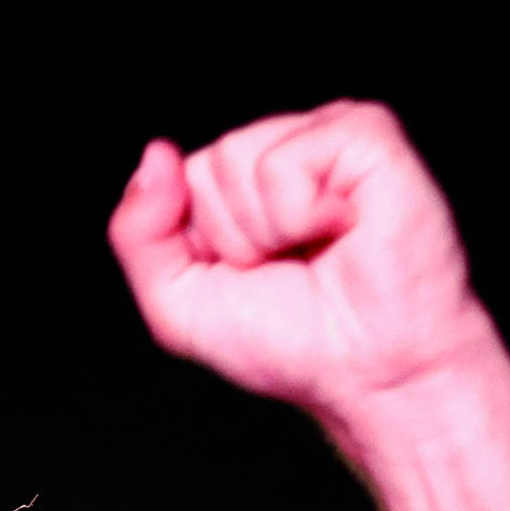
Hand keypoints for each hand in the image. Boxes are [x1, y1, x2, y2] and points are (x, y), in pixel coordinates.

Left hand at [108, 102, 500, 420]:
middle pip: (206, 168)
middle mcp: (286, 151)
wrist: (370, 375)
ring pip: (237, 159)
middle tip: (290, 268)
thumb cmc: (290, 344)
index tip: (250, 278)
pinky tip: (343, 230)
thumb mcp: (178, 303)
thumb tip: (155, 153)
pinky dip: (300, 214)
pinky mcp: (368, 135)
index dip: (202, 246)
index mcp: (243, 183)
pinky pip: (287, 160)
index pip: (178, 182)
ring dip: (267, 231)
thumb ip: (139, 234)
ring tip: (318, 252)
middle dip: (233, 238)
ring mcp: (328, 136)